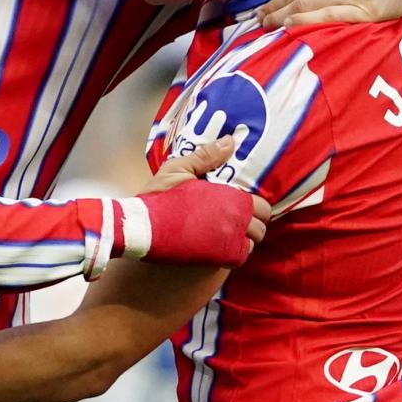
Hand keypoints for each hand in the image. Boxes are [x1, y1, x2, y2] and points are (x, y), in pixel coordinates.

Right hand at [133, 137, 270, 267]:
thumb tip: (230, 141)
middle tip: (238, 217)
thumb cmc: (159, 198)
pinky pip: (239, 257)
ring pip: (251, 244)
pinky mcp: (217, 259)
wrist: (140, 228)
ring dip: (245, 238)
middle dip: (253, 222)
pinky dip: (235, 251)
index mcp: (230, 199)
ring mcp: (227, 243)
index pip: (261, 206)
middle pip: (260, 227)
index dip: (255, 205)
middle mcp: (234, 223)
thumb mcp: (179, 169)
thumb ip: (207, 156)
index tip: (244, 203)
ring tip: (229, 230)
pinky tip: (222, 243)